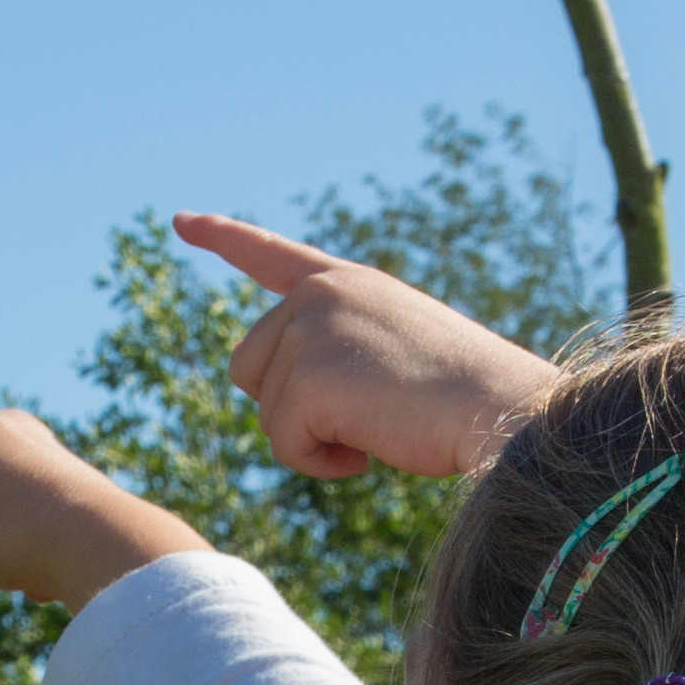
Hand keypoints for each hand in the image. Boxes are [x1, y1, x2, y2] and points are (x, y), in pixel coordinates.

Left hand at [179, 214, 560, 482]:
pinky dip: (320, 462)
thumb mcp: (399, 353)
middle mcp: (319, 295)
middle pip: (250, 368)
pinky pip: (283, 444)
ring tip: (378, 428)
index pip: (271, 255)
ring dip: (312, 437)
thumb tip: (285, 390)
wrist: (503, 410)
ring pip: (265, 410)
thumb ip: (342, 352)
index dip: (224, 238)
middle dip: (294, 407)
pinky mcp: (305, 377)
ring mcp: (309, 330)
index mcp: (347, 283)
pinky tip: (369, 450)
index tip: (182, 222)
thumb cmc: (468, 397)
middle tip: (367, 415)